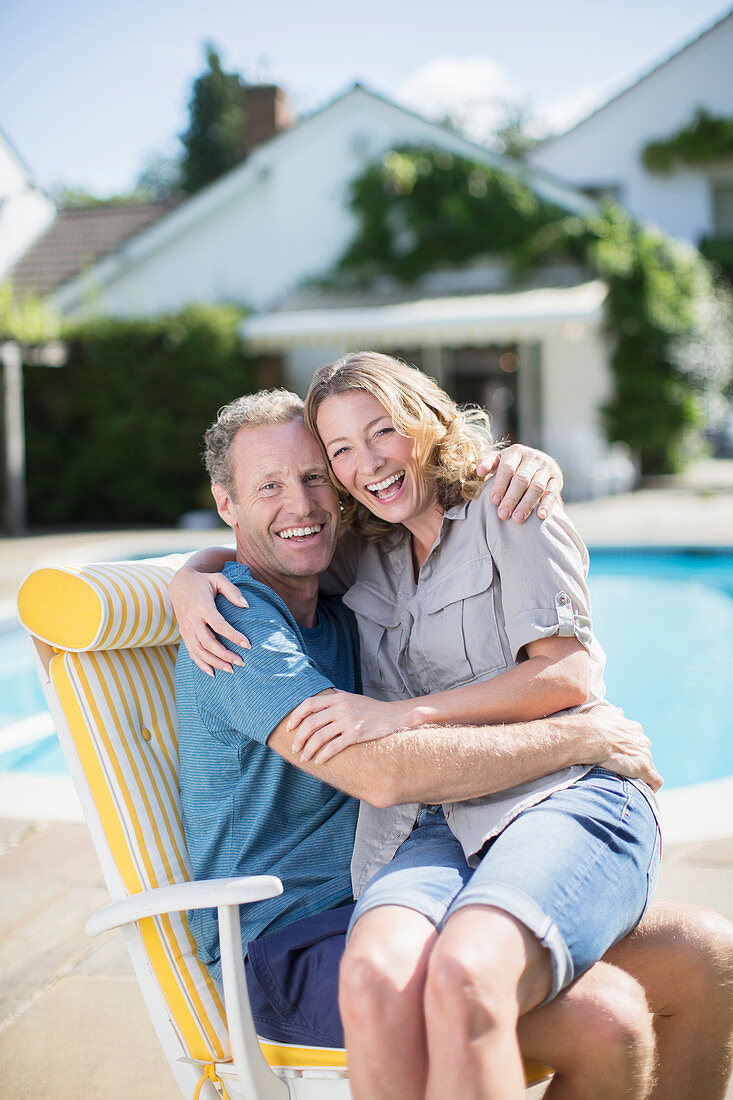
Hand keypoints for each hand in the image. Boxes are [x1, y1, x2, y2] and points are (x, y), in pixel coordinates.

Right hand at [169, 566, 249, 676]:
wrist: (179, 584)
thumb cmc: (203, 581)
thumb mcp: (218, 579)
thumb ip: (233, 591)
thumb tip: (246, 606)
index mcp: (202, 605)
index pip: (218, 625)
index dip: (233, 636)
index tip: (248, 644)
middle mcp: (192, 619)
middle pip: (207, 642)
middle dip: (225, 655)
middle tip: (241, 662)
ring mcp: (186, 627)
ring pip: (198, 650)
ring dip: (214, 662)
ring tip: (231, 670)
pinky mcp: (183, 633)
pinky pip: (191, 652)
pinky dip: (200, 664)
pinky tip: (212, 672)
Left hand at [288, 691, 412, 763]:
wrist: (394, 716)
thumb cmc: (372, 709)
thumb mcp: (354, 697)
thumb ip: (339, 696)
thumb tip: (327, 694)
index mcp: (338, 698)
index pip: (309, 703)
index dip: (296, 716)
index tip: (289, 728)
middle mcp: (342, 707)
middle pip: (311, 722)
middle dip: (299, 737)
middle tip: (295, 748)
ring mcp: (349, 720)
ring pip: (320, 736)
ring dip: (308, 749)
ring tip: (304, 758)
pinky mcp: (356, 734)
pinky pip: (334, 746)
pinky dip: (323, 755)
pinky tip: (319, 761)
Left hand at [477, 444, 563, 522]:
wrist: (536, 463)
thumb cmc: (510, 465)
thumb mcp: (497, 460)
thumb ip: (486, 463)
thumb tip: (480, 471)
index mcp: (516, 451)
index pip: (507, 468)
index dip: (500, 485)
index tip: (494, 501)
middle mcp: (533, 457)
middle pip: (522, 479)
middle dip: (511, 498)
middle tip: (503, 515)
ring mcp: (546, 468)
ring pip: (537, 486)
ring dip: (527, 504)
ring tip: (518, 519)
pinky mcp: (557, 479)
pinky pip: (553, 492)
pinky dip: (547, 504)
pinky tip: (540, 516)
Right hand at [585, 705, 662, 790]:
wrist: (592, 737)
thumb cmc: (594, 724)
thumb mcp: (604, 711)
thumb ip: (614, 713)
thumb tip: (620, 712)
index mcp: (634, 729)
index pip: (638, 741)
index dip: (630, 749)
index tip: (621, 755)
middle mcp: (642, 740)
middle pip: (644, 753)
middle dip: (636, 761)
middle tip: (622, 768)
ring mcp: (645, 755)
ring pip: (650, 767)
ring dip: (641, 775)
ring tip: (629, 782)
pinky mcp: (644, 769)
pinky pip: (655, 780)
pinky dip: (651, 786)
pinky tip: (643, 791)